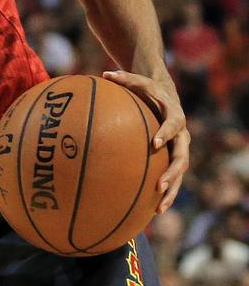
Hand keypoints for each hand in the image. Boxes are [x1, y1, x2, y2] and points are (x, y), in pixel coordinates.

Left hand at [103, 70, 188, 212]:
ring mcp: (179, 149)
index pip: (175, 125)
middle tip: (159, 185)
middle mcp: (181, 136)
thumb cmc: (148, 89)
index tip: (156, 143)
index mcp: (174, 116)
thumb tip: (103, 73)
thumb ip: (123, 78)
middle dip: (172, 173)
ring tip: (159, 209)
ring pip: (179, 174)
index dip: (166, 133)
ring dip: (171, 191)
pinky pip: (170, 178)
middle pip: (182, 157)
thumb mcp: (138, 80)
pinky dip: (164, 194)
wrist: (166, 96)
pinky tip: (151, 211)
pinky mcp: (172, 159)